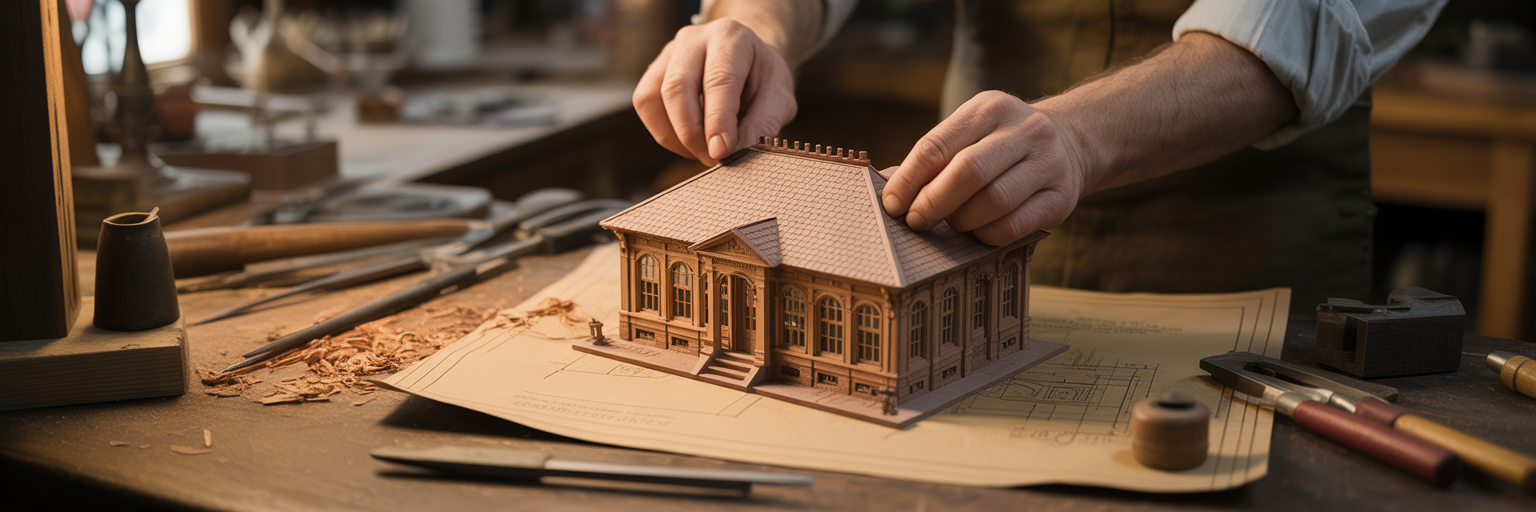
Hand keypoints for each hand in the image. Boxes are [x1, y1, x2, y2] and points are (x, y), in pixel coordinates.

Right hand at [632, 19, 798, 165]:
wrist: (748, 63)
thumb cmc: (763, 80)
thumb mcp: (779, 98)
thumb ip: (762, 124)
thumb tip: (733, 152)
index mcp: (730, 37)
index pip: (718, 80)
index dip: (717, 120)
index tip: (721, 152)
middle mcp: (694, 39)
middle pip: (677, 87)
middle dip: (691, 133)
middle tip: (713, 159)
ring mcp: (668, 53)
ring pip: (652, 98)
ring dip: (675, 136)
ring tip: (703, 151)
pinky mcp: (653, 72)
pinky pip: (646, 106)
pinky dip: (664, 133)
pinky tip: (689, 142)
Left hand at [880, 91, 1088, 245]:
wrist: (1071, 141)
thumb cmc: (1001, 144)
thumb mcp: (970, 133)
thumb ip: (933, 157)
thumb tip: (887, 190)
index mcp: (989, 108)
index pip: (937, 145)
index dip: (908, 180)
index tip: (892, 204)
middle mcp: (1024, 130)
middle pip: (967, 172)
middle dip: (933, 203)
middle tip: (916, 221)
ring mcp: (1047, 163)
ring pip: (993, 201)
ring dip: (961, 221)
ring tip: (952, 223)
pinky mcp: (1061, 197)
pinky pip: (1014, 226)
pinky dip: (987, 235)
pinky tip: (979, 231)